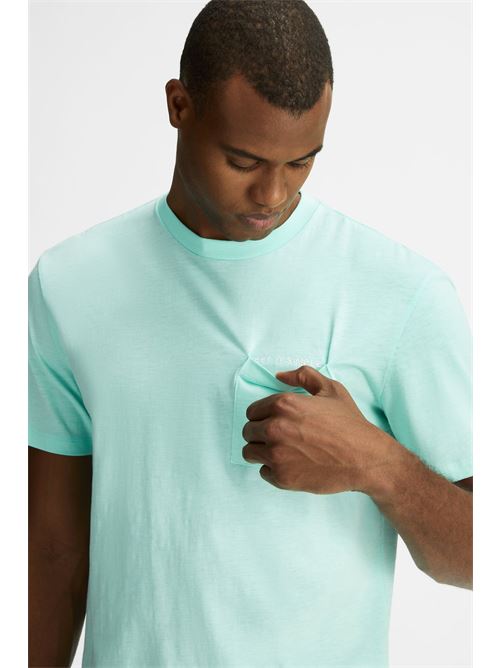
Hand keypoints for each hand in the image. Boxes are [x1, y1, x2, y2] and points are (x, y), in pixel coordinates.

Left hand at [241, 365, 399, 493]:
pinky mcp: (281, 477)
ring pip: (249, 452)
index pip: (252, 411)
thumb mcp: (330, 389)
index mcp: (282, 404)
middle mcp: (274, 428)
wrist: (365, 458)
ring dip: (262, 452)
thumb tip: (279, 375)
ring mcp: (276, 454)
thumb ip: (303, 376)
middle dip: (261, 434)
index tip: (276, 422)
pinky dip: (274, 470)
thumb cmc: (349, 423)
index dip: (263, 416)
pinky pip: (263, 472)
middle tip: (281, 439)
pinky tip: (292, 465)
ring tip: (283, 452)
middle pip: (248, 431)